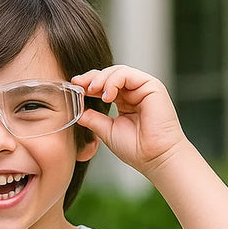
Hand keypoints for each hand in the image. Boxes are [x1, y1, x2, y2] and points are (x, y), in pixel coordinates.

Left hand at [72, 65, 188, 179]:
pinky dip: (114, 82)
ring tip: (92, 90)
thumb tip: (77, 111)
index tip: (74, 86)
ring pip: (118, 71)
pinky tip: (107, 96)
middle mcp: (134, 93)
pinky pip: (128, 75)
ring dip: (101, 79)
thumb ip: (92, 119)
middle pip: (110, 74)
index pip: (104, 86)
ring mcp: (143, 88)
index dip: (88, 84)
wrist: (153, 157)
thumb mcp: (106, 131)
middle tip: (78, 84)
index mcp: (124, 102)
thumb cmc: (135, 148)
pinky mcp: (152, 86)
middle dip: (91, 78)